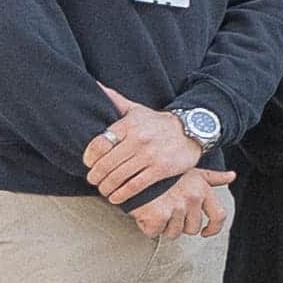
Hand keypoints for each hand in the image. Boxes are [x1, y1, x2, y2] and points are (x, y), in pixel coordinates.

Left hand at [84, 86, 203, 207]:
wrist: (193, 131)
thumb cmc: (159, 123)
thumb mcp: (137, 109)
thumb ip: (115, 100)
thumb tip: (94, 85)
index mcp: (129, 124)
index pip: (98, 144)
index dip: (88, 158)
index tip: (88, 164)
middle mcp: (138, 140)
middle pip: (105, 164)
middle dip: (95, 176)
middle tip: (94, 180)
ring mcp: (150, 156)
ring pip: (117, 177)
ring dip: (106, 187)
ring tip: (104, 189)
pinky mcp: (161, 170)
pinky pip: (134, 186)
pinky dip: (121, 195)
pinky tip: (116, 197)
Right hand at [136, 164, 237, 240]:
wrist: (135, 170)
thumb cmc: (164, 172)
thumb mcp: (191, 170)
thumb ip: (212, 177)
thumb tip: (232, 176)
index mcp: (203, 189)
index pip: (219, 216)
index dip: (214, 228)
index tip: (206, 232)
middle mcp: (193, 198)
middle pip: (192, 228)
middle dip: (179, 224)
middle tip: (166, 210)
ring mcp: (176, 207)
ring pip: (173, 233)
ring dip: (163, 226)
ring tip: (155, 208)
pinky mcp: (159, 215)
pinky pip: (155, 232)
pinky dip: (147, 225)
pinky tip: (144, 211)